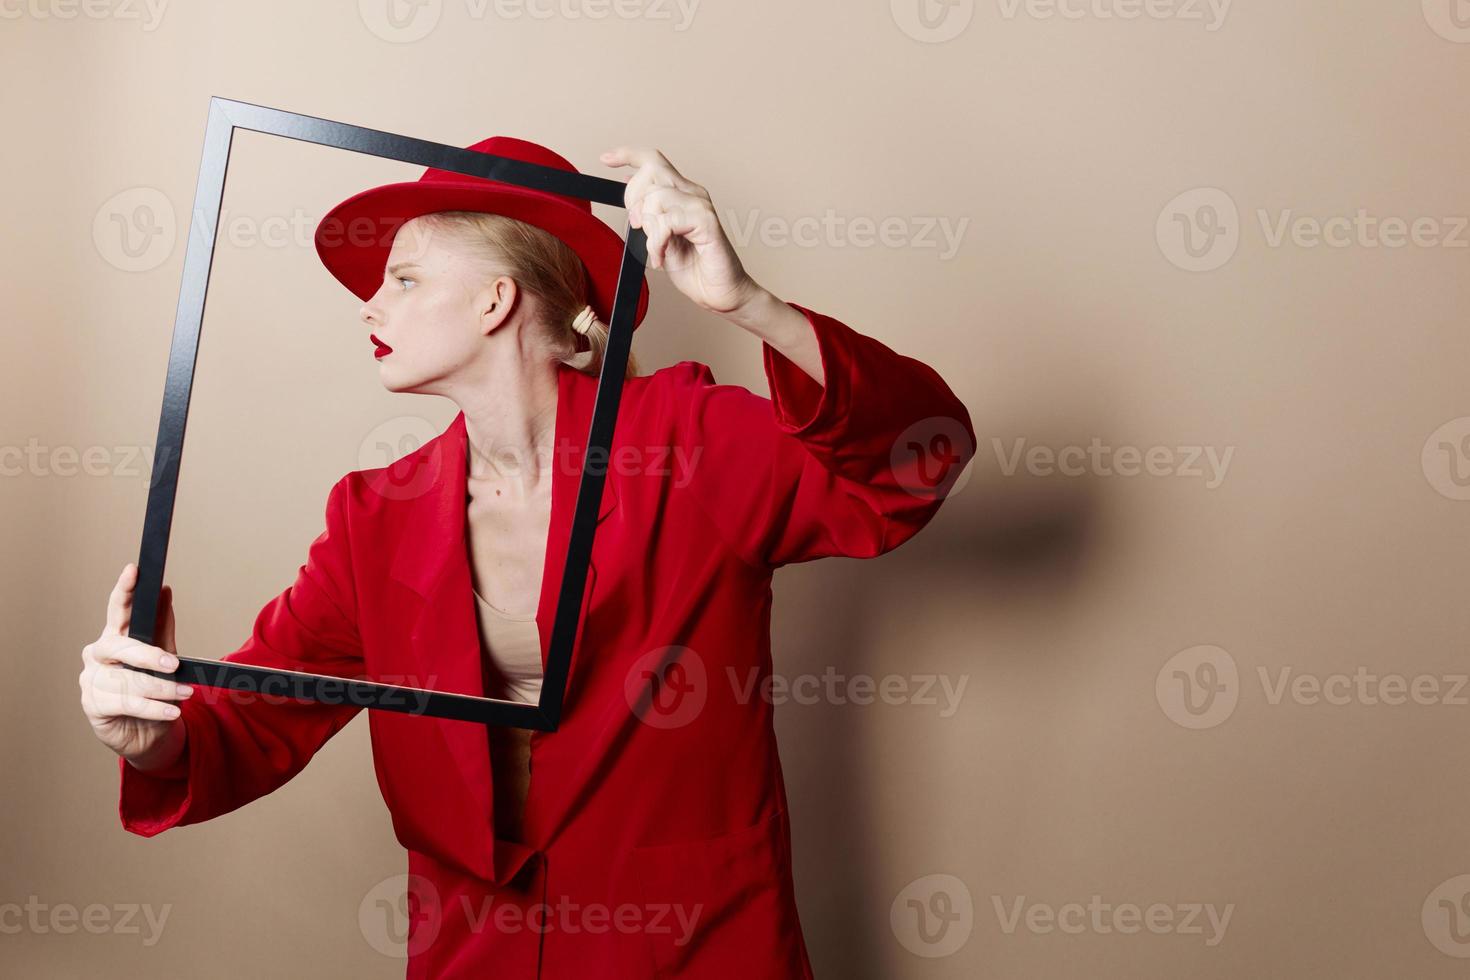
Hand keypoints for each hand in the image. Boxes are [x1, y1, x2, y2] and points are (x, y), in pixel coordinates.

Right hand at [79, 563, 193, 768]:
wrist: (152, 731)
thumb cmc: (156, 689)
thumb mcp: (165, 655)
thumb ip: (163, 627)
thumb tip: (166, 592)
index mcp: (116, 636)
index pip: (118, 609)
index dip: (125, 590)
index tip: (134, 570)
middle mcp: (99, 655)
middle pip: (119, 646)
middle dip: (148, 655)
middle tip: (173, 664)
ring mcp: (92, 680)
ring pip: (127, 680)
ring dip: (161, 689)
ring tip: (184, 694)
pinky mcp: (93, 705)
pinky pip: (126, 704)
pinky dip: (153, 709)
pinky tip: (170, 712)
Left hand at [600, 146, 761, 315]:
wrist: (719, 293)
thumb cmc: (695, 269)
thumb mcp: (659, 237)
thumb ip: (647, 211)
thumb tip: (627, 181)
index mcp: (681, 193)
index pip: (653, 161)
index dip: (628, 154)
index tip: (606, 159)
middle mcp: (692, 193)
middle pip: (651, 171)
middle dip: (633, 201)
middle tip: (638, 229)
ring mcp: (701, 205)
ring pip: (656, 197)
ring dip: (649, 230)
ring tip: (657, 250)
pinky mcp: (706, 221)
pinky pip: (667, 221)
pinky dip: (658, 243)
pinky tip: (663, 257)